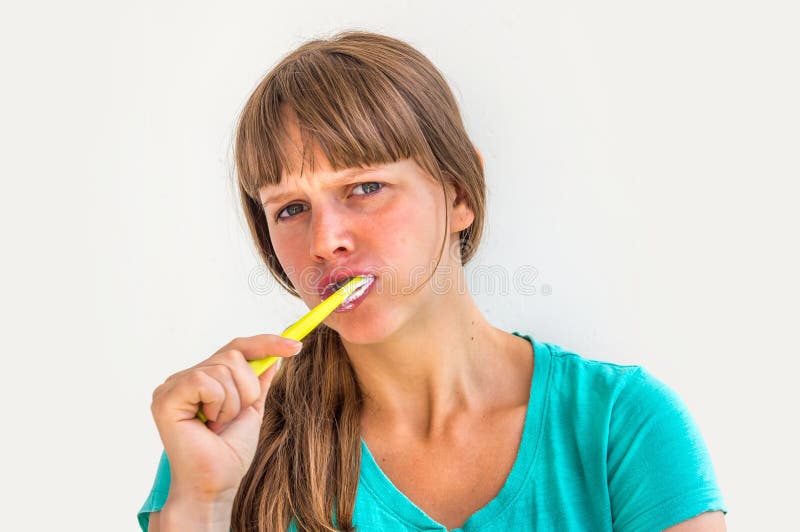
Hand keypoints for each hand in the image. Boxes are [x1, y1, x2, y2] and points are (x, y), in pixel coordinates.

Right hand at [151, 334, 301, 502]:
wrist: (216, 483)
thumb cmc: (229, 452)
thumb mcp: (252, 409)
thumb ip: (259, 381)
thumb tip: (274, 356)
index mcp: (201, 379)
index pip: (236, 347)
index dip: (267, 343)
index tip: (297, 346)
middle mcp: (183, 378)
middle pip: (233, 354)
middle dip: (248, 388)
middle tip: (233, 418)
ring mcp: (172, 386)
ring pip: (224, 367)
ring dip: (234, 402)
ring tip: (218, 425)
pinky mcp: (166, 398)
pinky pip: (205, 381)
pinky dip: (218, 404)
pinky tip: (207, 424)